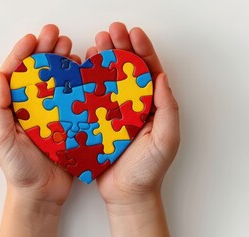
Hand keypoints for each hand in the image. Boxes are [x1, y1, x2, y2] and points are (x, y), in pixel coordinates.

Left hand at [0, 24, 82, 236]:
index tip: (32, 39)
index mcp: (13, 108)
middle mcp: (31, 107)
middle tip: (54, 35)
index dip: (22, 53)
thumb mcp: (0, 139)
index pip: (15, 74)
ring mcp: (50, 113)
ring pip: (56, 80)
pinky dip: (78, 82)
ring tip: (69, 47)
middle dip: (45, 50)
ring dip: (62, 61)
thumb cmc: (17, 170)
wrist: (41, 194)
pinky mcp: (68, 122)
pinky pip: (73, 98)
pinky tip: (83, 70)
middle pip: (37, 71)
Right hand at [89, 22, 179, 204]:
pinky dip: (87, 81)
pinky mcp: (96, 121)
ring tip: (94, 44)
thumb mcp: (165, 139)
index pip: (148, 71)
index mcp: (152, 106)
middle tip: (111, 32)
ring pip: (108, 79)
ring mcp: (114, 112)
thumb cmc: (149, 170)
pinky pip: (91, 97)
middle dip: (120, 47)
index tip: (132, 33)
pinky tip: (81, 68)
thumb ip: (167, 109)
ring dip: (102, 59)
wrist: (127, 194)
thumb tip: (162, 77)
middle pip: (127, 69)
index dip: (141, 50)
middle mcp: (133, 105)